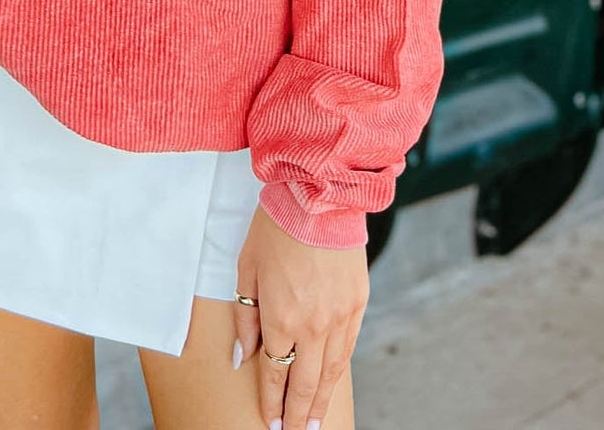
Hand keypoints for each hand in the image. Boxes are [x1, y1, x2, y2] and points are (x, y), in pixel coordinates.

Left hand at [232, 203, 368, 429]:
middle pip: (305, 382)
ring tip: (314, 421)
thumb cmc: (276, 227)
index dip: (271, 400)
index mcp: (281, 317)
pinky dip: (338, 370)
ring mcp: (339, 316)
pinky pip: (347, 347)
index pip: (275, 373)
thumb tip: (245, 357)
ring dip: (321, 400)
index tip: (270, 421)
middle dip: (297, 412)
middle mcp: (313, 325)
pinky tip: (331, 382)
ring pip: (330, 371)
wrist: (319, 195)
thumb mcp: (247, 268)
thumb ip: (246, 317)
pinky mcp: (358, 303)